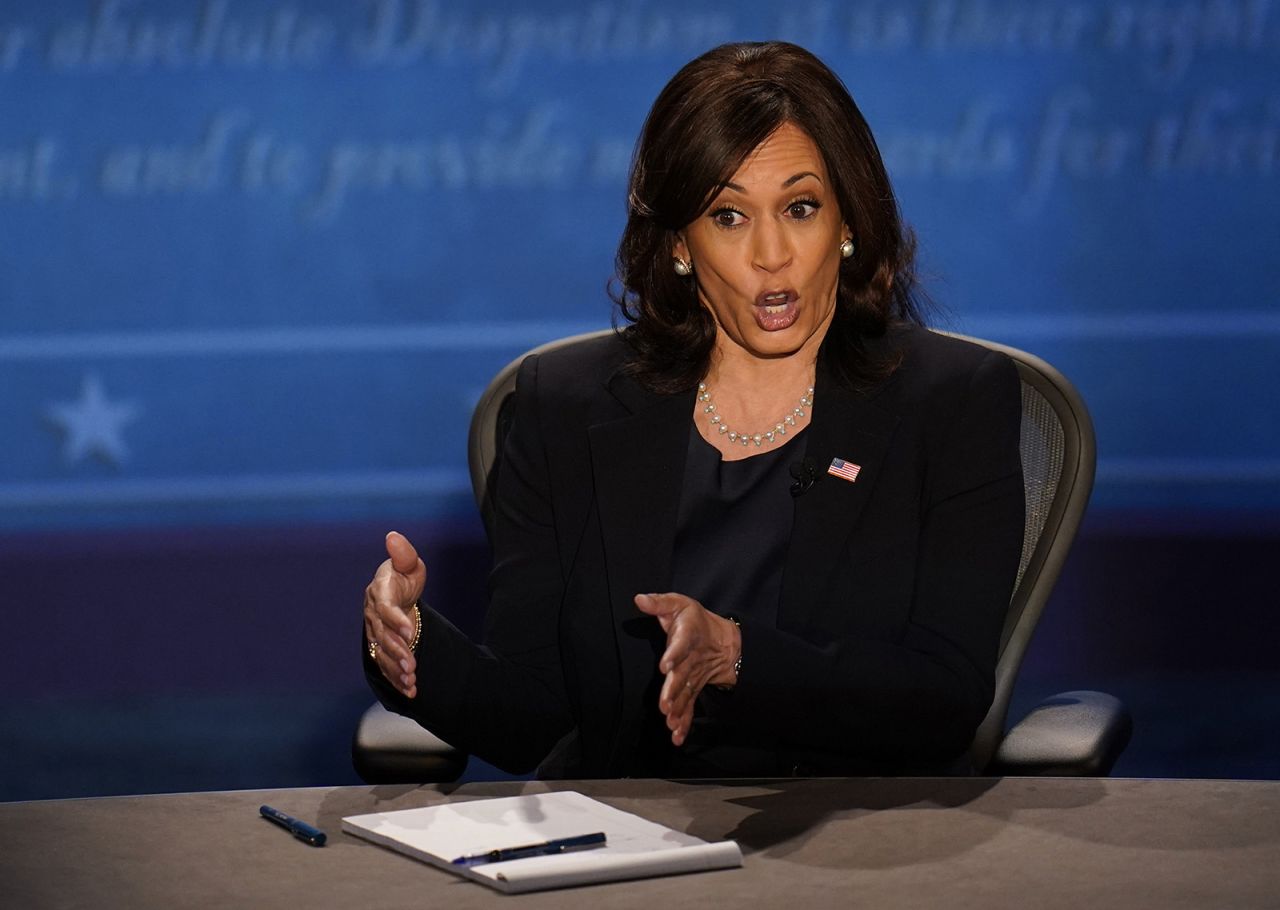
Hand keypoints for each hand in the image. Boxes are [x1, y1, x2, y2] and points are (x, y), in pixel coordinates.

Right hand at [363, 531, 425, 697]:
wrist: (395, 596)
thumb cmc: (402, 578)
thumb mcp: (408, 565)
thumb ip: (403, 555)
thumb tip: (393, 536)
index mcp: (379, 594)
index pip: (385, 608)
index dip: (395, 620)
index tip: (409, 631)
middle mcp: (374, 617)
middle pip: (383, 636)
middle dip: (397, 652)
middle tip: (412, 665)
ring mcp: (376, 635)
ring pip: (383, 655)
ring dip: (396, 669)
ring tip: (412, 679)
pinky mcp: (381, 650)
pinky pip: (386, 667)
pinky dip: (397, 680)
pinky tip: (411, 690)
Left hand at [634, 592, 740, 746]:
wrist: (723, 640)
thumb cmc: (694, 620)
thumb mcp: (679, 604)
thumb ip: (659, 602)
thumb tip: (638, 599)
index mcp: (687, 636)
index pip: (681, 646)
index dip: (673, 655)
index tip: (664, 666)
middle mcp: (691, 660)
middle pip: (682, 676)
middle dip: (674, 691)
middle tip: (665, 704)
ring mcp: (693, 677)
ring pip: (686, 694)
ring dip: (679, 709)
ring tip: (669, 722)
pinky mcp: (693, 690)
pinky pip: (690, 707)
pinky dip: (684, 723)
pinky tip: (676, 737)